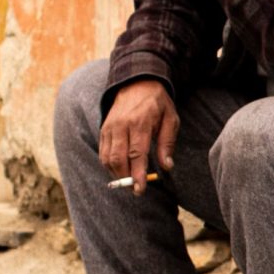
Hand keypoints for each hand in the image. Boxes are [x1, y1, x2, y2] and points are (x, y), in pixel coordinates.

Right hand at [98, 80, 178, 195]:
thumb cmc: (158, 103)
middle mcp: (121, 126)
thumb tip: (167, 167)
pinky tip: (120, 171)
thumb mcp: (170, 119)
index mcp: (140, 123)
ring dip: (117, 174)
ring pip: (107, 158)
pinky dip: (109, 165)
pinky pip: (103, 152)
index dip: (137, 174)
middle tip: (136, 190)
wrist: (137, 83)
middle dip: (126, 178)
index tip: (140, 189)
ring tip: (129, 182)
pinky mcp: (103, 129)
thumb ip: (167, 143)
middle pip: (118, 159)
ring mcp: (109, 127)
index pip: (136, 154)